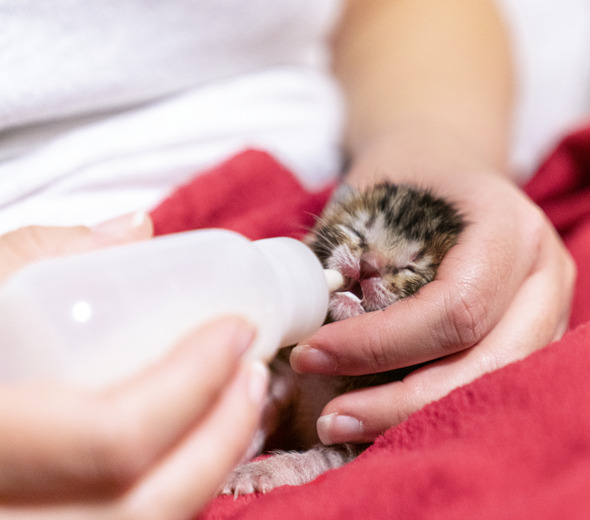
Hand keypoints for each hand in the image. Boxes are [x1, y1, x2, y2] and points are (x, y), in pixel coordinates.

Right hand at [0, 219, 267, 518]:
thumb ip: (31, 257)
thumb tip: (136, 230)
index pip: (110, 440)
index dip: (194, 386)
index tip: (236, 331)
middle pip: (140, 507)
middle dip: (221, 437)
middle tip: (253, 373)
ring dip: (207, 471)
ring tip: (238, 407)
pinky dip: (166, 497)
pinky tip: (188, 450)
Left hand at [291, 130, 575, 444]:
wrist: (450, 163)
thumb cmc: (405, 179)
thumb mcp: (372, 197)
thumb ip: (347, 258)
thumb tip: (301, 330)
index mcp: (509, 224)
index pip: (457, 307)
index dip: (382, 344)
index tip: (311, 354)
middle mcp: (546, 271)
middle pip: (489, 363)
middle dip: (402, 402)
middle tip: (329, 418)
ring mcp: (555, 308)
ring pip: (497, 385)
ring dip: (419, 416)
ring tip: (348, 424)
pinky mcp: (542, 337)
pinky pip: (495, 385)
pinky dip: (438, 407)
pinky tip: (386, 416)